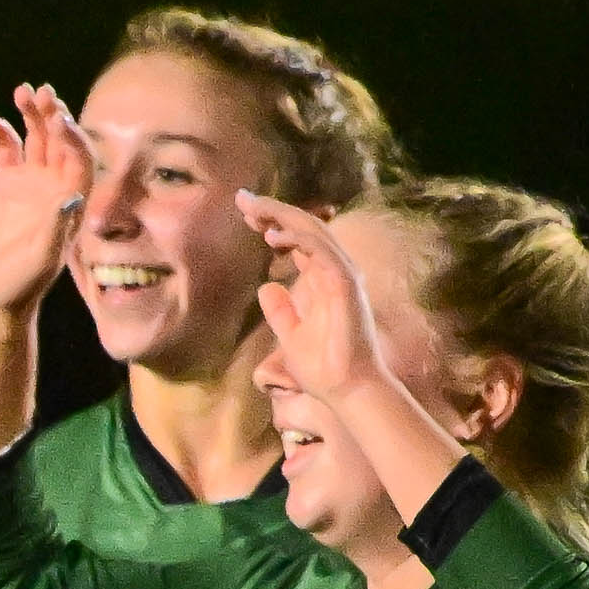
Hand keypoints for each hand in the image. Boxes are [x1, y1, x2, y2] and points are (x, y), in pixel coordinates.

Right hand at [0, 84, 92, 315]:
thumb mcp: (42, 260)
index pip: (79, 158)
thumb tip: (70, 197)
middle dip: (52, 114)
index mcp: (72, 199)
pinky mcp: (4, 183)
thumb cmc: (21, 282)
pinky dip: (0, 131)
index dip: (71, 137)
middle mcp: (55, 184)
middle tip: (42, 93)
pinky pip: (6, 149)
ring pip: (35, 137)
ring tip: (21, 91)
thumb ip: (56, 228)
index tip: (57, 120)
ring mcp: (30, 181)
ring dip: (30, 113)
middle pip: (60, 140)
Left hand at [238, 192, 385, 408]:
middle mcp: (335, 271)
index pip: (297, 240)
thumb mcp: (291, 335)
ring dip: (283, 216)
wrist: (345, 390)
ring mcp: (343, 276)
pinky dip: (299, 239)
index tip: (246, 214)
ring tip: (252, 209)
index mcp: (323, 279)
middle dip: (273, 210)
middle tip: (242, 198)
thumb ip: (281, 310)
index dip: (272, 223)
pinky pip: (323, 252)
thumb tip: (267, 287)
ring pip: (314, 232)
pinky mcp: (346, 286)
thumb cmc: (324, 368)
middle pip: (304, 228)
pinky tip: (273, 235)